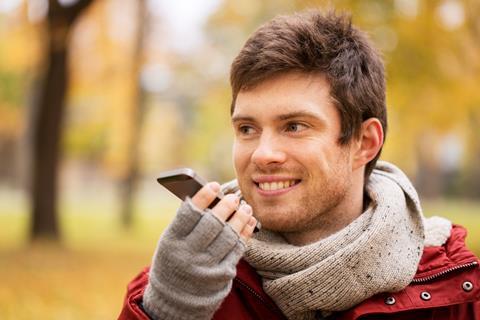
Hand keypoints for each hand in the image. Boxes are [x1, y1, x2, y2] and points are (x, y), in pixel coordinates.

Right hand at [142, 182, 254, 319]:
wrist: (176, 297)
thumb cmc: (175, 257)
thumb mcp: (172, 240)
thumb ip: (188, 221)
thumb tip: (213, 196)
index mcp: (172, 241)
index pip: (189, 214)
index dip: (203, 197)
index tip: (214, 185)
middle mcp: (188, 254)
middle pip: (212, 224)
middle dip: (226, 207)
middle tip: (234, 197)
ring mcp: (206, 266)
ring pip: (229, 236)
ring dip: (240, 218)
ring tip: (245, 208)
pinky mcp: (221, 275)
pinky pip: (237, 249)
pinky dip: (245, 233)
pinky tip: (249, 222)